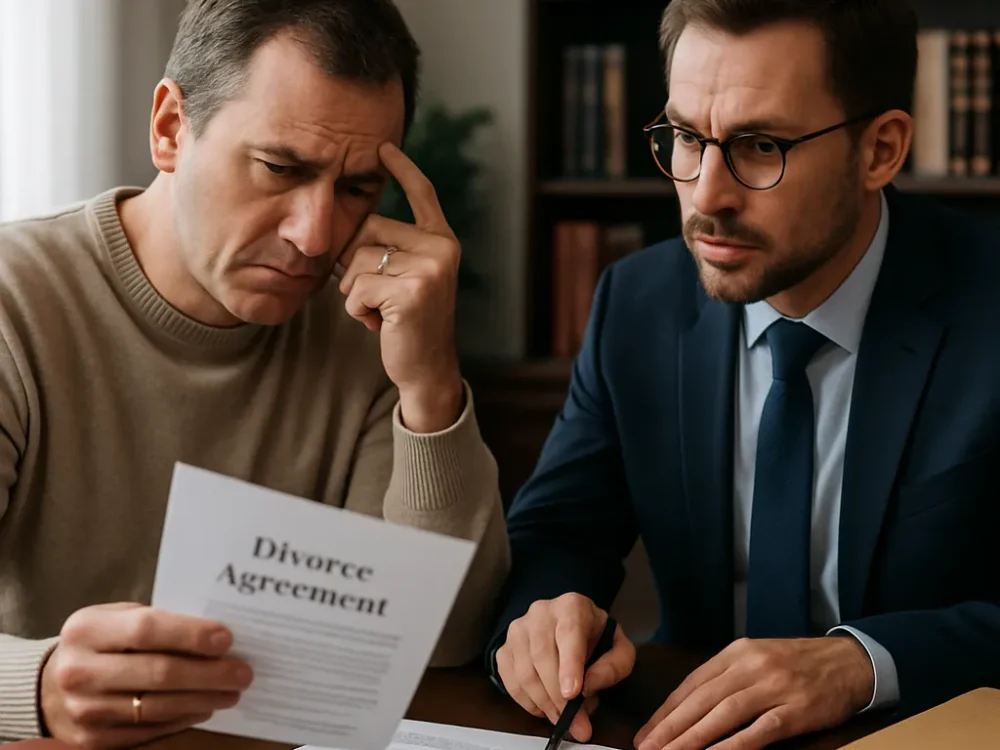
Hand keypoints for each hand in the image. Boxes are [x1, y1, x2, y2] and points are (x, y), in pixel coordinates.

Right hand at [40, 602, 252, 748]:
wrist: (48, 687)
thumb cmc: (100, 643)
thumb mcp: (116, 619)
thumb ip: (156, 621)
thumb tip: (216, 633)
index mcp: (86, 630)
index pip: (147, 630)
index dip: (190, 635)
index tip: (227, 639)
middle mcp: (80, 671)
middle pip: (158, 673)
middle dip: (209, 673)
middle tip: (243, 672)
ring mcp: (84, 710)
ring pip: (158, 707)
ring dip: (203, 699)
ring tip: (232, 692)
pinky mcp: (91, 741)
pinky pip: (148, 731)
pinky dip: (183, 719)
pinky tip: (204, 708)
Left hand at [339, 142, 463, 432]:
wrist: (425, 367)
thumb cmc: (407, 321)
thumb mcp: (404, 277)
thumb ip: (389, 248)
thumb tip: (347, 226)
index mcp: (442, 241)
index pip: (423, 194)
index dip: (403, 169)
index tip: (383, 146)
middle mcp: (441, 249)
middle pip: (369, 229)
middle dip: (358, 263)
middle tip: (378, 295)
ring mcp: (429, 269)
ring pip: (358, 261)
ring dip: (356, 291)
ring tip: (381, 311)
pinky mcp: (411, 292)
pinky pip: (357, 288)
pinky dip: (357, 310)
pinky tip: (379, 323)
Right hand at [496, 593, 635, 742]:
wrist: (568, 625)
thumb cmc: (594, 638)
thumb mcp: (618, 649)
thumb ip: (613, 667)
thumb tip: (589, 686)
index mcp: (572, 606)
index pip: (569, 633)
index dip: (569, 665)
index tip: (573, 694)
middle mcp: (541, 612)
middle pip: (542, 656)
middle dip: (558, 696)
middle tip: (574, 722)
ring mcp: (518, 629)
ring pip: (525, 671)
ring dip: (543, 703)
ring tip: (561, 717)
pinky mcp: (504, 648)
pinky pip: (510, 681)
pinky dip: (526, 702)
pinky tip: (543, 707)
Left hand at [633, 636, 874, 749]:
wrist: (849, 661)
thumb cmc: (796, 663)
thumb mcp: (756, 658)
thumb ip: (725, 679)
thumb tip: (687, 709)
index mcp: (736, 653)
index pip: (691, 684)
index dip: (666, 711)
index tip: (645, 732)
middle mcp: (750, 666)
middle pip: (701, 700)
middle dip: (670, 727)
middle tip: (646, 748)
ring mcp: (774, 687)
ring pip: (724, 714)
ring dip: (693, 738)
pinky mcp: (795, 710)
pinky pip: (759, 730)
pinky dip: (733, 745)